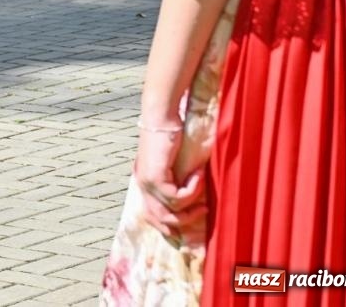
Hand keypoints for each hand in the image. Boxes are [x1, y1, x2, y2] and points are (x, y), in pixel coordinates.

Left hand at [133, 124, 207, 243]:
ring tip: (203, 189)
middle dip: (184, 221)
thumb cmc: (171, 134)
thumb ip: (176, 178)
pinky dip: (192, 189)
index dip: (166, 226)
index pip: (150, 215)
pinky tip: (198, 174)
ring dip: (192, 204)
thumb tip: (194, 199)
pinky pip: (178, 197)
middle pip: (160, 219)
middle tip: (203, 211)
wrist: (162, 116)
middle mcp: (142, 184)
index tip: (186, 228)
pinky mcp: (155, 177)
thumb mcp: (173, 162)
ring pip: (171, 211)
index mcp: (144, 182)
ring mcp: (146, 182)